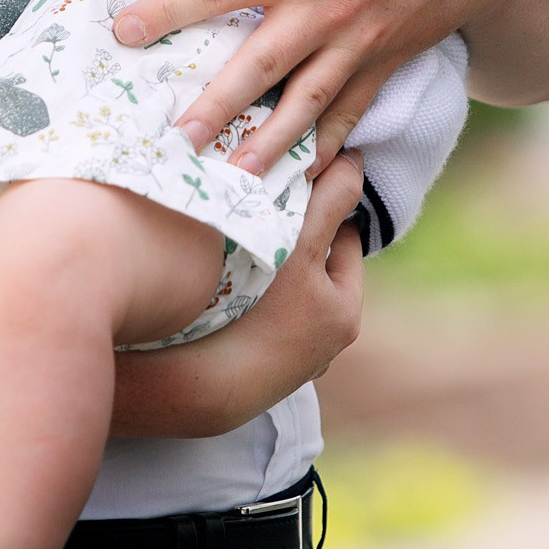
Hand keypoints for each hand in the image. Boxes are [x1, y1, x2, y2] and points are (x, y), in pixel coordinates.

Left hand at [112, 0, 548, 171]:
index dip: (171, 8)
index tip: (125, 32)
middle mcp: (327, 10)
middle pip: (259, 64)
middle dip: (216, 106)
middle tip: (174, 140)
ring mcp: (358, 46)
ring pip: (302, 104)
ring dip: (265, 145)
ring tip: (230, 180)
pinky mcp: (383, 67)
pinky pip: (347, 115)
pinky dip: (323, 149)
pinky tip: (297, 180)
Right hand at [112, 152, 366, 437]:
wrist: (193, 388)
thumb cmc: (256, 315)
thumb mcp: (300, 248)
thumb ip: (329, 203)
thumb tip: (355, 160)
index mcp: (343, 317)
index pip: (344, 245)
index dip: (326, 211)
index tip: (302, 185)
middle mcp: (320, 347)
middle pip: (313, 273)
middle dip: (294, 241)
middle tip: (267, 206)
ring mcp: (282, 363)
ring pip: (282, 297)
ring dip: (267, 269)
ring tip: (240, 238)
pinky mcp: (246, 372)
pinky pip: (253, 320)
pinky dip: (243, 298)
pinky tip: (217, 281)